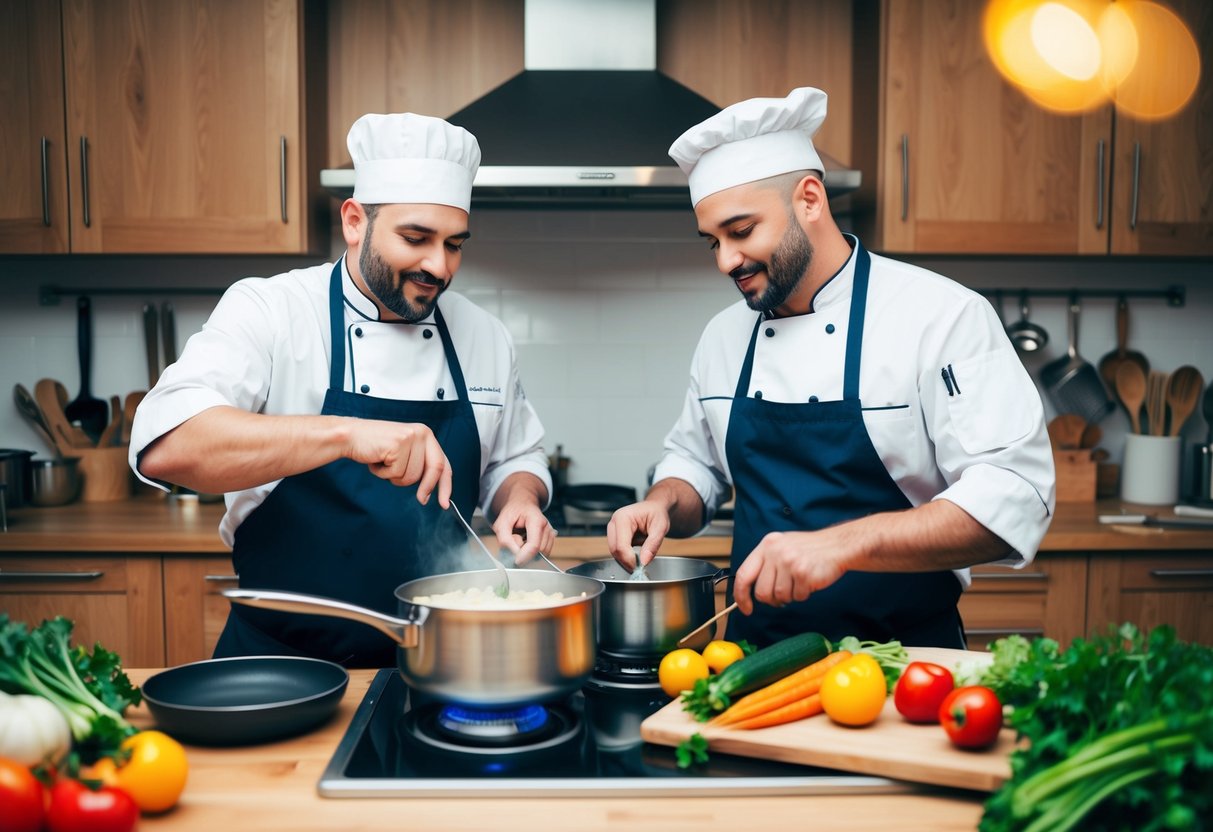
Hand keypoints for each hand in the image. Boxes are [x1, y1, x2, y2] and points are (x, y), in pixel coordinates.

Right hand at [346, 420, 451, 506]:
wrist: (350, 435)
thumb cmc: (375, 447)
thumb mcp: (404, 453)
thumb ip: (419, 464)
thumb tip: (429, 491)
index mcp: (426, 435)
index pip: (443, 463)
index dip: (446, 485)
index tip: (445, 503)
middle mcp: (422, 433)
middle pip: (434, 470)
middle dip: (426, 488)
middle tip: (421, 500)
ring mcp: (411, 437)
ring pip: (412, 475)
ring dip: (394, 477)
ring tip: (384, 463)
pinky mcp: (399, 444)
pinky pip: (396, 473)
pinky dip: (383, 473)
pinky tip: (377, 460)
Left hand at [493, 500, 556, 563]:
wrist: (522, 504)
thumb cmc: (512, 513)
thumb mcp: (501, 523)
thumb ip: (505, 539)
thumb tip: (515, 555)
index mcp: (536, 520)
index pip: (534, 545)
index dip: (524, 556)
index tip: (515, 561)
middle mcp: (547, 527)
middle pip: (538, 552)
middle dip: (525, 551)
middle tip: (516, 539)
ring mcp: (551, 533)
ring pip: (541, 554)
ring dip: (528, 551)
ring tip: (522, 539)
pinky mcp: (550, 539)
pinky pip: (542, 553)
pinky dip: (533, 551)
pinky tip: (527, 541)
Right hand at [607, 500, 670, 570]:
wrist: (655, 508)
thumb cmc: (657, 513)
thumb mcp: (661, 527)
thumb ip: (653, 544)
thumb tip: (644, 561)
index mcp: (623, 517)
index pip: (621, 545)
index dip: (630, 559)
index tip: (641, 567)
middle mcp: (614, 522)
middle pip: (614, 550)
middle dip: (627, 561)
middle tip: (641, 567)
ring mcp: (612, 529)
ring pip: (614, 552)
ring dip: (626, 559)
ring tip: (641, 559)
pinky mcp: (614, 536)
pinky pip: (617, 551)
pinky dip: (626, 556)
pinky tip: (636, 555)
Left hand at [732, 530, 848, 614]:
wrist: (838, 545)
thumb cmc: (810, 549)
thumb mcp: (782, 546)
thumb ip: (765, 564)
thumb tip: (749, 590)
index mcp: (767, 545)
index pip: (743, 574)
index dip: (740, 595)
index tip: (744, 608)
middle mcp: (775, 552)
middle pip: (761, 592)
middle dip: (772, 599)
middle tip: (784, 593)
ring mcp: (789, 562)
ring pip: (779, 596)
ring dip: (790, 596)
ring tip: (799, 582)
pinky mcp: (803, 573)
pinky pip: (797, 597)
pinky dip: (803, 594)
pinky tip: (809, 582)